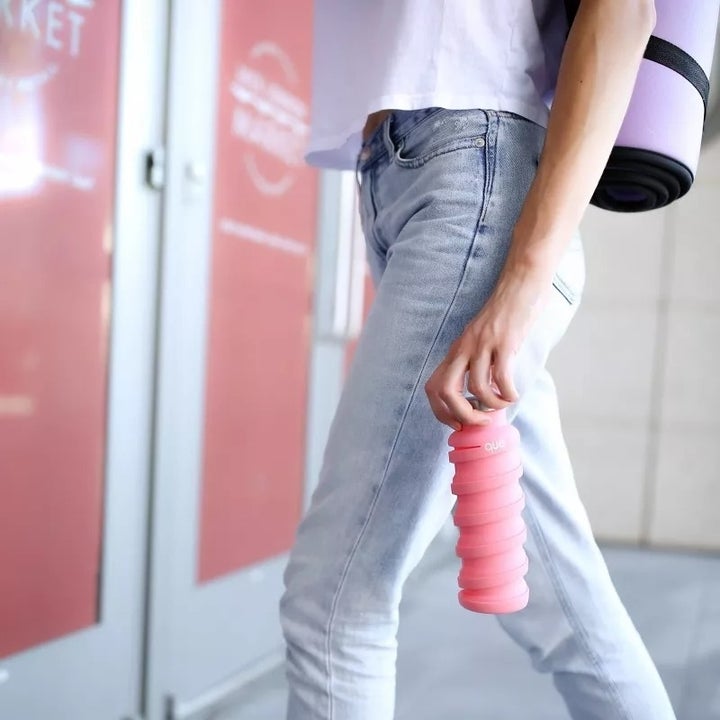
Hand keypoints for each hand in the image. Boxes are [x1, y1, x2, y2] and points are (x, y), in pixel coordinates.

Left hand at [425, 273, 547, 429]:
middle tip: (481, 421)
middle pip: (446, 391)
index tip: (458, 422)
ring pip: (477, 388)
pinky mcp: (504, 341)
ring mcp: (483, 344)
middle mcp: (464, 348)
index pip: (432, 387)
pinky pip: (501, 377)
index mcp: (456, 350)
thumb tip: (479, 397)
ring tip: (503, 403)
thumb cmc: (504, 316)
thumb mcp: (480, 340)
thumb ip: (475, 362)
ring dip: (491, 405)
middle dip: (462, 415)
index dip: (440, 411)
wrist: (520, 284)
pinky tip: (514, 394)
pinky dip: (508, 393)